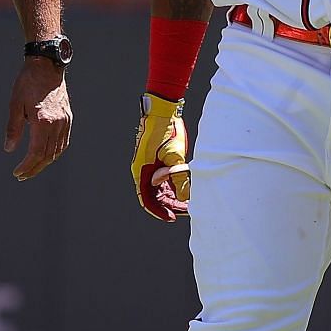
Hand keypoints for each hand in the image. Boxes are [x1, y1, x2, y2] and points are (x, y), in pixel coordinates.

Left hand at [5, 57, 71, 179]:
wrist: (47, 66)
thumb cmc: (28, 82)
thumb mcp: (15, 105)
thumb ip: (13, 129)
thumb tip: (9, 149)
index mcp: (43, 121)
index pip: (36, 152)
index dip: (26, 166)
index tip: (17, 172)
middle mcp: (57, 124)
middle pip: (48, 155)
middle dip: (34, 168)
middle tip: (23, 175)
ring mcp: (65, 121)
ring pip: (58, 151)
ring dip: (45, 162)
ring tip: (32, 168)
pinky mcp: (68, 118)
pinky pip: (64, 142)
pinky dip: (55, 152)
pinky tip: (46, 155)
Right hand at [131, 93, 189, 220]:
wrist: (163, 112)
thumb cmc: (166, 132)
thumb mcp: (175, 156)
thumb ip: (179, 177)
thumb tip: (184, 197)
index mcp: (142, 171)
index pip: (148, 199)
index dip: (159, 211)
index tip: (172, 218)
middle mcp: (143, 171)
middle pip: (154, 196)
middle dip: (169, 205)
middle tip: (186, 210)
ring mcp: (149, 166)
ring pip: (159, 188)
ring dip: (172, 196)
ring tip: (187, 202)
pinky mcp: (155, 161)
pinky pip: (162, 179)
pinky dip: (172, 186)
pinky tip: (184, 190)